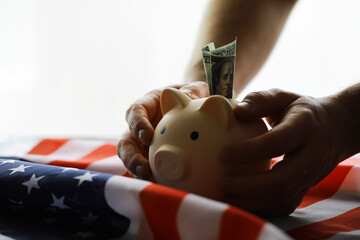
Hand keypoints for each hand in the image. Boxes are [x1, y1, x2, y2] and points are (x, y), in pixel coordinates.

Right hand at [117, 81, 208, 178]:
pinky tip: (165, 187)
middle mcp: (141, 126)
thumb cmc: (194, 95)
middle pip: (126, 142)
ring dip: (138, 172)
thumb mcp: (196, 89)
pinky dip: (153, 178)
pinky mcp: (152, 157)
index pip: (135, 112)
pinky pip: (148, 169)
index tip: (147, 136)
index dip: (137, 124)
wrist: (197, 108)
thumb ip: (193, 90)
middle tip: (144, 169)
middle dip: (131, 157)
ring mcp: (144, 144)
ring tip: (151, 182)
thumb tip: (189, 97)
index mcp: (148, 105)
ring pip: (132, 159)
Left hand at [219, 88, 351, 216]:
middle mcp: (312, 155)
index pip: (278, 142)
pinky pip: (285, 205)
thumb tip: (237, 110)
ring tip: (225, 196)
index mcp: (305, 127)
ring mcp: (311, 175)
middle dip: (249, 185)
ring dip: (252, 201)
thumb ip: (260, 100)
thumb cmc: (301, 110)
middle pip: (283, 179)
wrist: (336, 128)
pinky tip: (239, 203)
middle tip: (222, 183)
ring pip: (283, 197)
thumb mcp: (283, 97)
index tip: (223, 155)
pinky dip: (261, 208)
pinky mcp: (306, 188)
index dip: (250, 151)